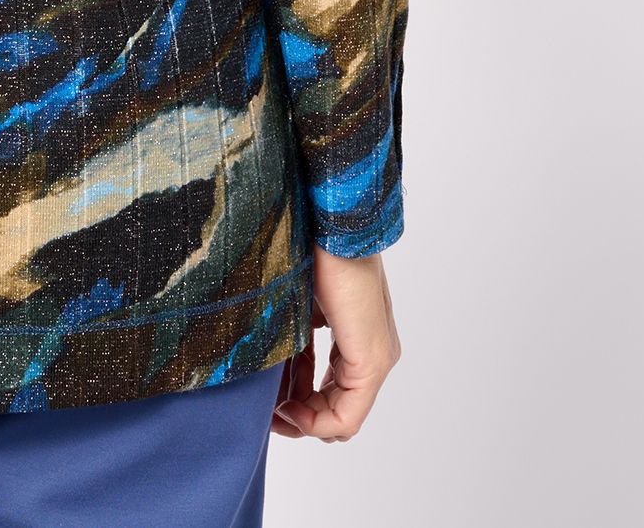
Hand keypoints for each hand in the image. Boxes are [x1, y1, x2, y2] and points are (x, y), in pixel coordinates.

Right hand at [274, 247, 400, 442]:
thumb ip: (292, 339)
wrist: (330, 222)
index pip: (332, 392)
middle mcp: (372, 353)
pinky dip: (317, 421)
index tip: (267, 401)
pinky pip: (348, 414)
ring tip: (273, 412)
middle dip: (300, 416)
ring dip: (306, 420)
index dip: (298, 405)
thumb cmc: (308, 250)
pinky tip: (288, 408)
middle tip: (267, 413)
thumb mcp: (296, 304)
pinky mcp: (372, 359)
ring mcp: (376, 358)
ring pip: (343, 415)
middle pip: (338, 409)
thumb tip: (267, 368)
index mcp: (356, 336)